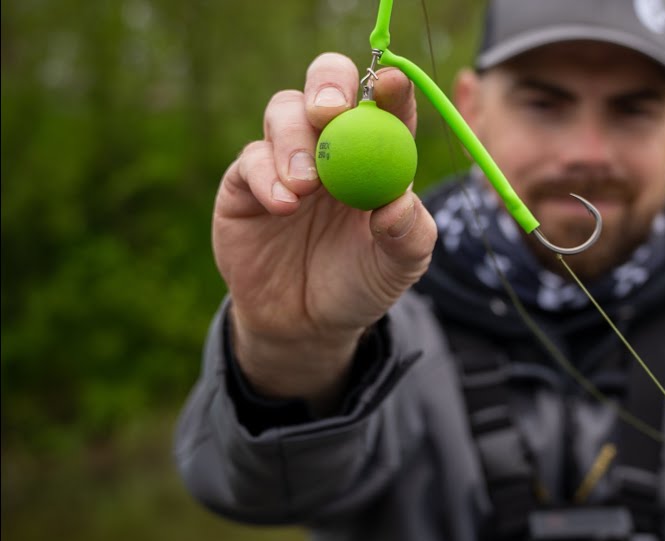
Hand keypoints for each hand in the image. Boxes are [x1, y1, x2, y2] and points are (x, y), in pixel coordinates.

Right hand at [213, 52, 435, 409]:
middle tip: (330, 113)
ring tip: (307, 186)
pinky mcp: (246, 181)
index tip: (390, 85)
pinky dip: (267, 176)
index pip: (386, 106)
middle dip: (328, 84)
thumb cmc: (361, 283)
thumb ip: (410, 234)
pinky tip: (283, 205)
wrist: (308, 324)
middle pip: (327, 83)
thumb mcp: (399, 268)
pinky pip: (251, 158)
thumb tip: (400, 202)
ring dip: (295, 140)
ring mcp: (287, 157)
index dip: (390, 88)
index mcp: (380, 153)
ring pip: (285, 111)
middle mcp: (333, 144)